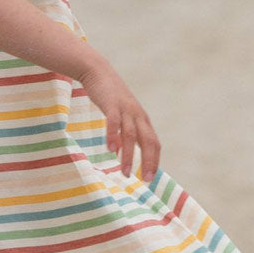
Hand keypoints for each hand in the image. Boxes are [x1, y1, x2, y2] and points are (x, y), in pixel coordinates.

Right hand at [78, 58, 160, 179]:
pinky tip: (111, 150)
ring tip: (125, 172)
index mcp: (143, 120)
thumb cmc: (112, 97)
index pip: (154, 143)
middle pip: (148, 141)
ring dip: (128, 156)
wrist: (99, 72)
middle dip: (148, 162)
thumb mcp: (125, 114)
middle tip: (145, 180)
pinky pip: (114, 122)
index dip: (154, 161)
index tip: (150, 178)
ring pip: (131, 136)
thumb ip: (129, 129)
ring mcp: (125, 109)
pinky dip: (114, 136)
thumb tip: (124, 150)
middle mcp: (138, 115)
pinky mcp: (111, 104)